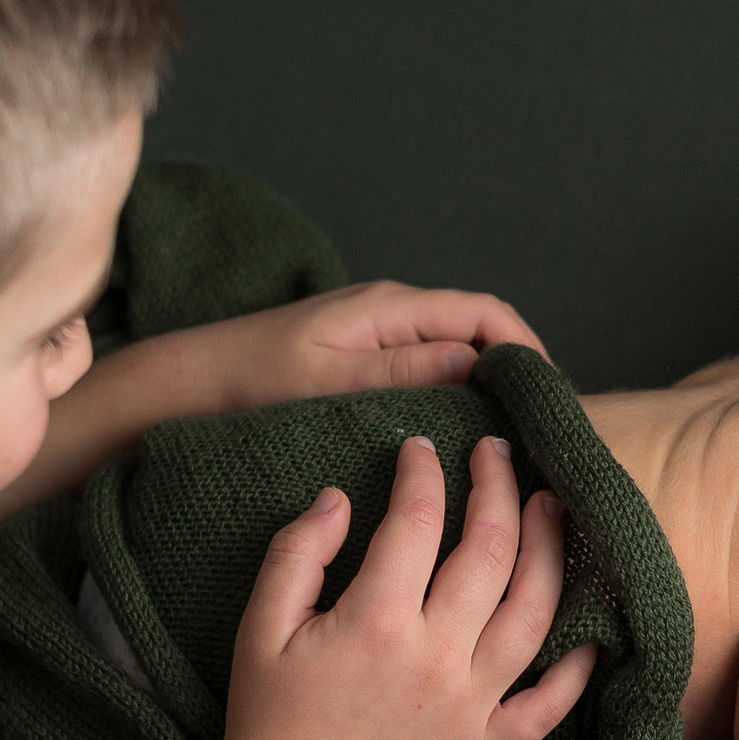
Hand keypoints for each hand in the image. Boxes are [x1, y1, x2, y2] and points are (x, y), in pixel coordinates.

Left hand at [184, 281, 547, 411]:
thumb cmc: (249, 380)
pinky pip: (430, 363)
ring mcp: (380, 332)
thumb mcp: (327, 383)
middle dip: (518, 368)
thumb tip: (476, 364)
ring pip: (458, 347)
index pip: (485, 313)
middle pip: (481, 327)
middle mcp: (392, 311)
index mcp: (389, 307)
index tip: (549, 399)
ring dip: (490, 381)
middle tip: (544, 425)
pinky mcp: (367, 355)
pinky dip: (458, 389)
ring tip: (514, 432)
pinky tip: (464, 428)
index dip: (527, 350)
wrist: (190, 381)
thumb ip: (400, 373)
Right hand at [205, 434, 599, 739]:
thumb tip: (339, 497)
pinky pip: (548, 706)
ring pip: (534, 613)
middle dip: (498, 487)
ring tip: (551, 507)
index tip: (421, 448)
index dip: (423, 472)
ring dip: (550, 551)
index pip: (417, 520)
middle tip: (496, 454)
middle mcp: (435, 658)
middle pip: (490, 550)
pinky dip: (577, 671)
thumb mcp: (259, 627)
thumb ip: (297, 553)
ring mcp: (470, 706)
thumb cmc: (267, 721)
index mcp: (375, 621)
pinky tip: (592, 631)